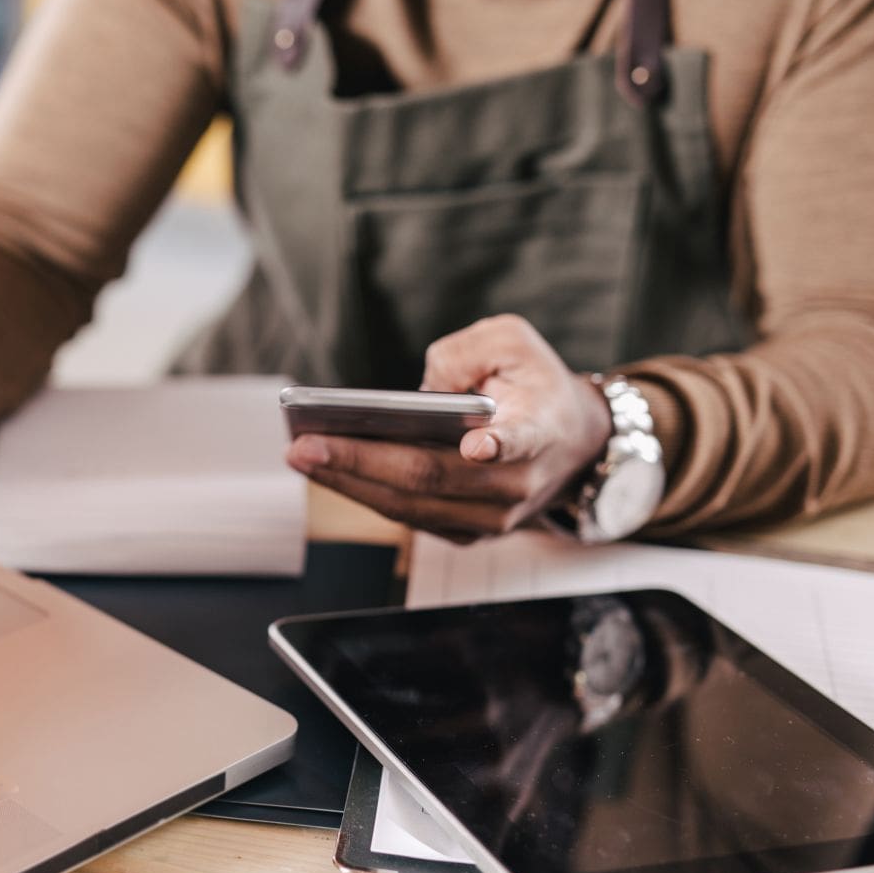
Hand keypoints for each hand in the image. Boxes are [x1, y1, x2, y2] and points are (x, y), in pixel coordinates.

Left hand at [286, 315, 612, 542]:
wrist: (574, 444)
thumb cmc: (534, 384)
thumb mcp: (512, 342)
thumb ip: (467, 351)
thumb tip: (420, 392)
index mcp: (540, 428)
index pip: (522, 439)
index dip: (501, 444)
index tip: (478, 444)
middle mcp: (517, 482)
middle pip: (432, 478)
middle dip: (361, 462)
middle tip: (304, 446)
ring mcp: (492, 516)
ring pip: (410, 506)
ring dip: (348, 482)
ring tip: (299, 455)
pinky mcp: (468, 531)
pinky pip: (407, 515)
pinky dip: (363, 491)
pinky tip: (323, 468)